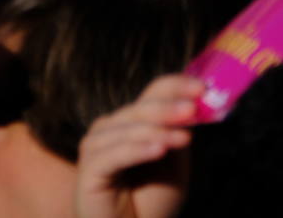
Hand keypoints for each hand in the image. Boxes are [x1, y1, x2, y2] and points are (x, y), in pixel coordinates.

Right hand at [74, 74, 198, 217]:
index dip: (174, 87)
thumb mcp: (173, 165)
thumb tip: (194, 107)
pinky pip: (114, 155)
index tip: (201, 88)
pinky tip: (159, 149)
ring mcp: (95, 147)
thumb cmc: (151, 203)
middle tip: (193, 109)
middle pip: (138, 109)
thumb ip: (177, 136)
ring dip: (157, 130)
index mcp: (130, 123)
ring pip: (127, 130)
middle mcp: (109, 129)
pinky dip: (137, 150)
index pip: (150, 94)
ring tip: (184, 137)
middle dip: (167, 108)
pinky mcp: (89, 170)